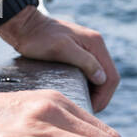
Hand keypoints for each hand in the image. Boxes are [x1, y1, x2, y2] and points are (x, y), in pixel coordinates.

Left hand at [0, 9, 121, 112]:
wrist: (25, 26)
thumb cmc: (39, 38)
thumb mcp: (62, 49)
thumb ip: (85, 62)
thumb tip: (102, 78)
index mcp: (96, 44)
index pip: (111, 76)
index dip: (104, 96)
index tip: (90, 109)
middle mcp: (95, 45)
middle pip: (107, 77)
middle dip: (100, 96)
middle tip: (86, 110)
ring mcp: (87, 49)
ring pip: (99, 76)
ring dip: (94, 92)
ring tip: (82, 103)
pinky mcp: (78, 53)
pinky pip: (89, 73)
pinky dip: (87, 85)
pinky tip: (77, 92)